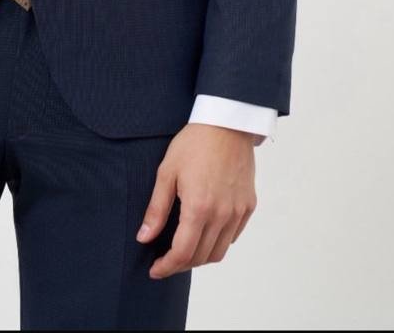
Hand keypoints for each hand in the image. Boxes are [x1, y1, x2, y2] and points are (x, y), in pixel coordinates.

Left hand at [137, 123, 257, 276]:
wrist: (227, 123)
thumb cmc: (194, 143)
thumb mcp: (167, 172)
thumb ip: (156, 209)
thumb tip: (144, 238)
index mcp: (199, 207)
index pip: (183, 253)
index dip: (167, 267)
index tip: (154, 270)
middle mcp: (222, 214)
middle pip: (201, 257)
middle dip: (180, 264)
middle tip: (165, 260)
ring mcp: (237, 212)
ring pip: (219, 251)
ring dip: (199, 256)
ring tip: (183, 249)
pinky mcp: (248, 206)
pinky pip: (232, 236)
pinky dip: (217, 242)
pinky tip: (204, 232)